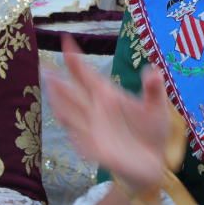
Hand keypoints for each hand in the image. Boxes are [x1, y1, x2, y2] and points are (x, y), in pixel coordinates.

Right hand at [46, 36, 170, 193]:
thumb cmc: (152, 131)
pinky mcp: (96, 150)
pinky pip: (80, 139)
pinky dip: (73, 130)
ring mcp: (93, 130)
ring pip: (70, 115)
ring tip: (51, 89)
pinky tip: (65, 118)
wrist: (154, 164)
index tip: (66, 40)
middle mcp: (95, 110)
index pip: (87, 75)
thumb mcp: (157, 108)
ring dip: (60, 103)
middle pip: (72, 93)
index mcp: (107, 96)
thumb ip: (154, 90)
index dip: (76, 60)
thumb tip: (153, 70)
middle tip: (45, 66)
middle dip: (58, 82)